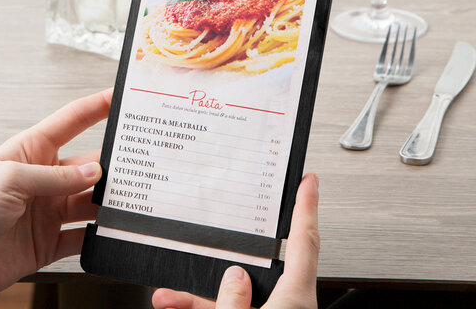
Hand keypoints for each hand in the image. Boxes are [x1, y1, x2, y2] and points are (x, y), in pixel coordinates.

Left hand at [0, 90, 110, 308]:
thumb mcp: (10, 180)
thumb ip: (55, 177)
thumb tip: (94, 173)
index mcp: (30, 151)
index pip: (71, 121)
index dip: (97, 107)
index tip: (121, 98)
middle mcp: (43, 178)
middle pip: (87, 164)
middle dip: (111, 163)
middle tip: (137, 162)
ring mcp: (47, 210)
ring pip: (89, 200)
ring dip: (108, 201)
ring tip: (128, 199)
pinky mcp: (49, 241)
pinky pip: (82, 236)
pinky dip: (98, 235)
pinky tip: (108, 231)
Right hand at [152, 172, 319, 308]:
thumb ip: (233, 300)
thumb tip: (233, 276)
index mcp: (294, 300)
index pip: (303, 240)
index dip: (307, 206)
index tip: (308, 181)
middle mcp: (287, 306)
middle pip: (260, 266)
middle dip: (228, 253)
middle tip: (221, 226)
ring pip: (234, 295)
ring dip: (199, 294)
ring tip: (169, 294)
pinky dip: (199, 307)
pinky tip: (173, 303)